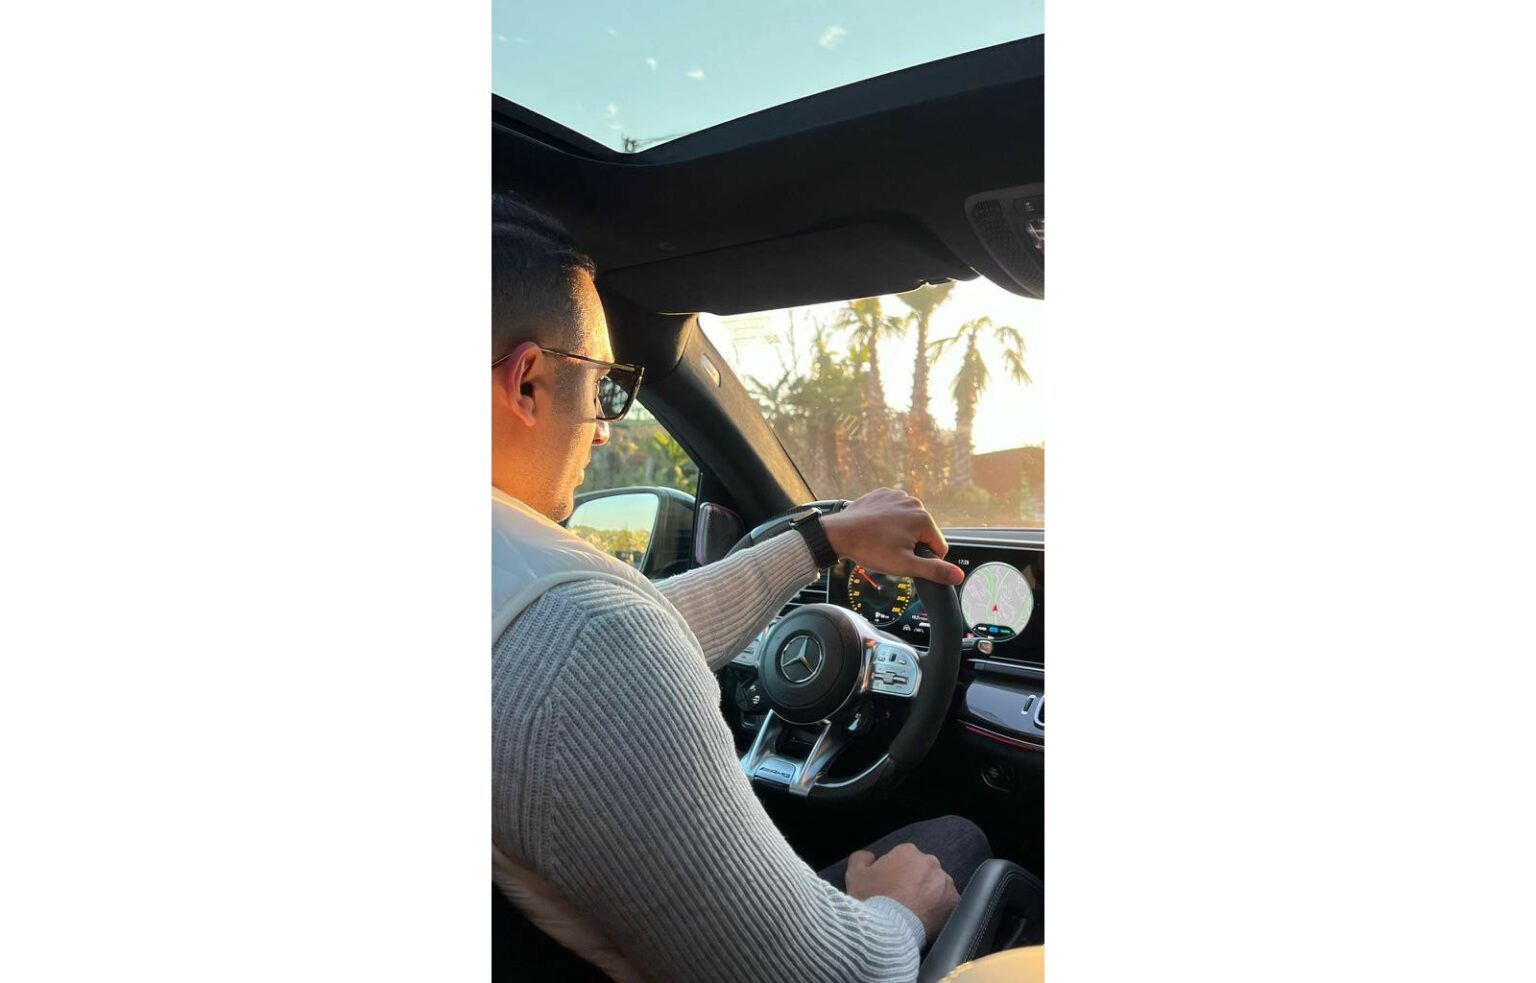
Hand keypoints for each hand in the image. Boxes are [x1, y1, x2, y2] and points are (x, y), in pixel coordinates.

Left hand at [820, 488, 963, 585]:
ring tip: (882, 540)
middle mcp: (913, 502)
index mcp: (923, 518)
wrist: (839, 534)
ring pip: (908, 523)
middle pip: (923, 533)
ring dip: (900, 533)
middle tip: (891, 551)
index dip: (924, 559)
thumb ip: (934, 570)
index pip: (938, 547)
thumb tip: (958, 576)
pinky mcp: (883, 494)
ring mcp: (897, 496)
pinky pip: (894, 512)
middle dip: (912, 545)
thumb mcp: (905, 565)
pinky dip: (888, 521)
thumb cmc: (870, 548)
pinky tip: (876, 529)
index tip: (905, 560)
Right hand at [844, 842, 959, 942]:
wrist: (888, 932)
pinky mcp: (953, 904)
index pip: (904, 858)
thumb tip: (869, 856)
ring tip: (915, 912)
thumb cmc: (871, 900)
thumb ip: (861, 858)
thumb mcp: (854, 875)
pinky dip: (939, 909)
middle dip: (915, 881)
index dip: (896, 872)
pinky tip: (926, 919)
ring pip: (937, 886)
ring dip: (929, 894)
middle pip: (923, 870)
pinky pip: (947, 903)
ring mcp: (945, 884)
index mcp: (908, 852)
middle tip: (903, 899)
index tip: (890, 886)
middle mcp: (930, 863)